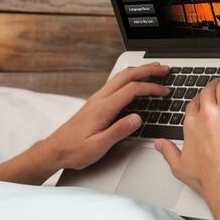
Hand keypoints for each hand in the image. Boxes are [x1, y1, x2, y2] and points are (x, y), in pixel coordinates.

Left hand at [44, 63, 170, 169]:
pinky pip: (114, 85)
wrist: (55, 150)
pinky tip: (134, 83)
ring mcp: (96, 100)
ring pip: (119, 78)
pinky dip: (129, 79)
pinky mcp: (94, 104)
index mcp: (102, 108)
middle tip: (164, 69)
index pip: (131, 90)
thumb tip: (137, 119)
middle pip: (126, 76)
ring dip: (138, 72)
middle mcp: (99, 99)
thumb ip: (119, 131)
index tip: (164, 91)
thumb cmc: (74, 150)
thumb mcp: (98, 146)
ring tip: (153, 70)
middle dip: (147, 70)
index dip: (151, 88)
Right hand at [154, 78, 219, 202]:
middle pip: (208, 91)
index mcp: (191, 125)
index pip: (193, 103)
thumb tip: (159, 144)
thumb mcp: (179, 166)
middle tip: (219, 86)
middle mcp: (207, 115)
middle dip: (214, 86)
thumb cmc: (206, 177)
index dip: (199, 100)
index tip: (204, 101)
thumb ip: (168, 152)